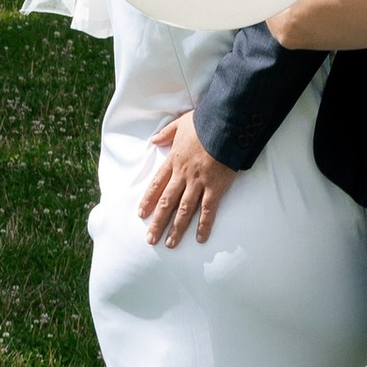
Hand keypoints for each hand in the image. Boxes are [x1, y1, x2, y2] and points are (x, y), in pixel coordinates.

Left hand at [141, 113, 239, 247]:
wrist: (225, 124)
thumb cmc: (204, 122)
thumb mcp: (180, 123)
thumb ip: (166, 133)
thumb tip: (153, 140)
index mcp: (173, 161)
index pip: (156, 185)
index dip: (148, 201)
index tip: (141, 215)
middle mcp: (183, 175)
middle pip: (167, 202)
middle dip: (157, 222)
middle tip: (150, 239)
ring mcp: (199, 183)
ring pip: (184, 210)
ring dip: (176, 229)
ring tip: (169, 244)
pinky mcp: (215, 187)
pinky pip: (208, 210)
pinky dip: (204, 225)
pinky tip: (200, 239)